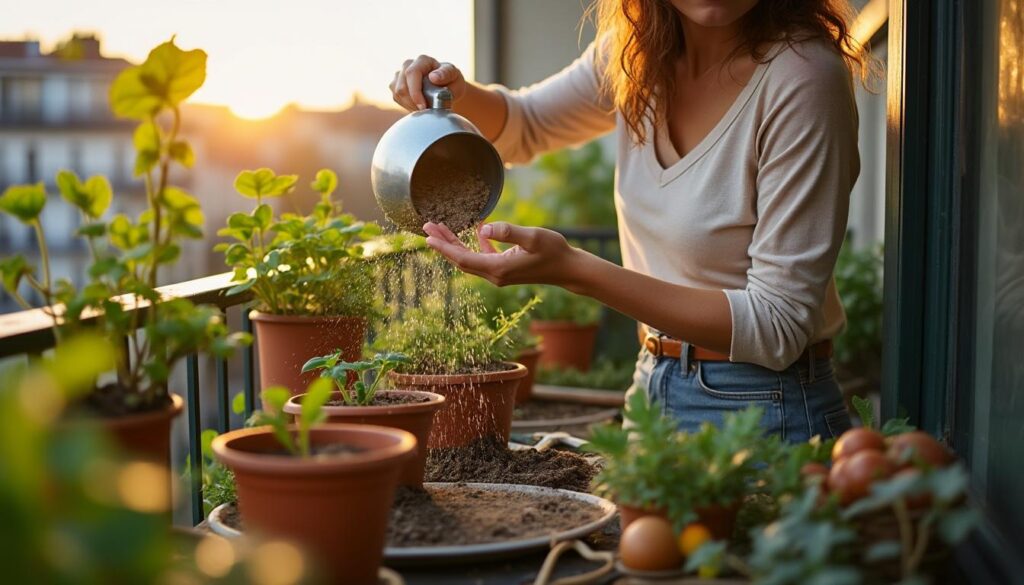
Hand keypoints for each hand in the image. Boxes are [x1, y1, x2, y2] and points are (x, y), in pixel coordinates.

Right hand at [389, 55, 466, 110]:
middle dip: (413, 103)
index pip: (411, 73)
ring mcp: (399, 75)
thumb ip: (446, 74)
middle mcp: (408, 65)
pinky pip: (396, 98)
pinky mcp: (395, 85)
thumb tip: (433, 77)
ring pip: (397, 94)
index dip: (415, 92)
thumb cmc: (451, 80)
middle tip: (427, 111)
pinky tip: (418, 106)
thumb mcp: (455, 76)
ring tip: (425, 108)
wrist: (446, 87)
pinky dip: (407, 106)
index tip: (423, 106)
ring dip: (410, 105)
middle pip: (401, 87)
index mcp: (423, 60)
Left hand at [423, 221, 584, 287]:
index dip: (443, 247)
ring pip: (469, 259)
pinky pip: (483, 257)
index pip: (462, 258)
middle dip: (443, 244)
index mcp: (497, 268)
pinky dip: (474, 244)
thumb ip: (507, 232)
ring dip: (454, 244)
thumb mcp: (532, 236)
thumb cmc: (553, 251)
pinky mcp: (506, 269)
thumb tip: (482, 229)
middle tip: (427, 226)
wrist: (568, 269)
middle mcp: (495, 275)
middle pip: (460, 260)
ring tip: (441, 227)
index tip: (427, 236)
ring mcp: (499, 274)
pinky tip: (474, 229)